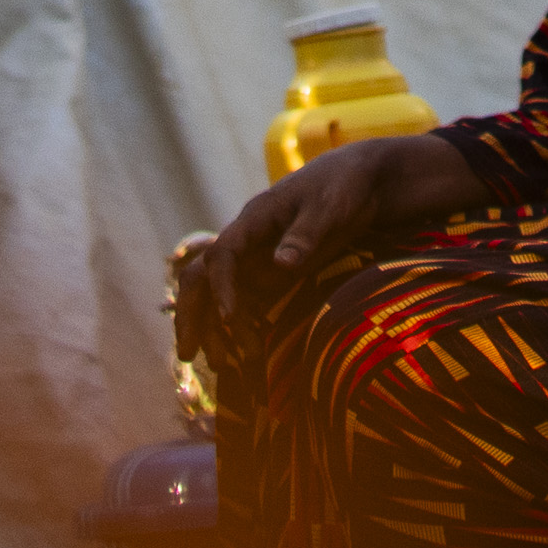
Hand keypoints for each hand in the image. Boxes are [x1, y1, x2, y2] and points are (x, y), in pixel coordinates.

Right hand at [195, 132, 473, 333]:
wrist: (360, 180)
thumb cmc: (343, 187)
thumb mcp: (330, 208)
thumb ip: (306, 235)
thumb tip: (281, 263)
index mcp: (255, 218)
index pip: (224, 254)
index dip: (222, 288)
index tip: (230, 320)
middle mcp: (247, 241)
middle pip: (202, 277)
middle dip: (191, 315)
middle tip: (187, 354)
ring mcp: (256, 260)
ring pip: (217, 296)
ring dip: (213, 329)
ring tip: (221, 366)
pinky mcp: (271, 275)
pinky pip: (245, 305)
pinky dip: (239, 330)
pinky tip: (244, 356)